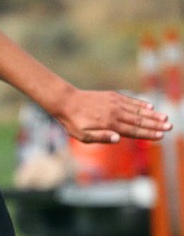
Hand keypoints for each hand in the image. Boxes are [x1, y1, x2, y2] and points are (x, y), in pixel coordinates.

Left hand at [54, 89, 171, 142]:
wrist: (66, 101)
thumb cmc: (73, 122)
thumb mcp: (82, 135)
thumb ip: (100, 137)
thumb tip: (118, 139)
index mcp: (109, 124)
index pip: (133, 131)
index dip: (148, 133)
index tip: (160, 136)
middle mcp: (115, 113)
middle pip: (139, 120)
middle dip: (156, 124)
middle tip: (170, 127)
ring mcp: (115, 103)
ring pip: (137, 110)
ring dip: (152, 114)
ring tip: (165, 118)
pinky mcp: (113, 96)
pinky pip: (130, 101)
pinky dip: (141, 104)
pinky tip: (150, 106)